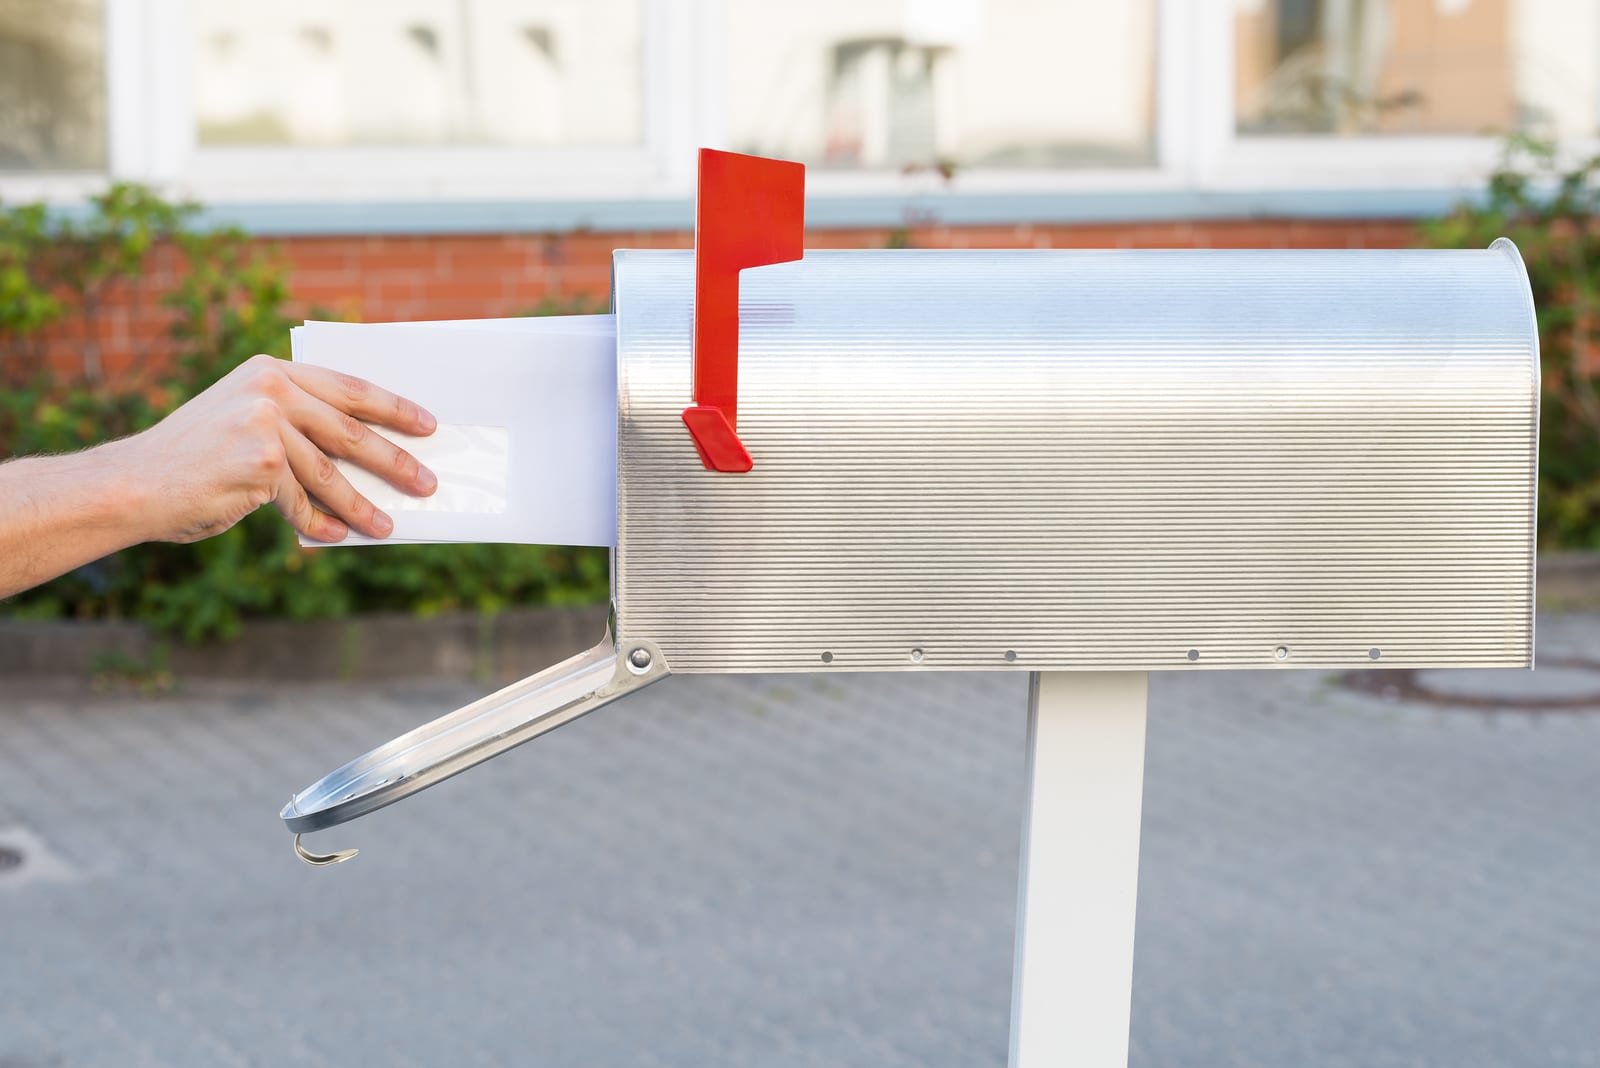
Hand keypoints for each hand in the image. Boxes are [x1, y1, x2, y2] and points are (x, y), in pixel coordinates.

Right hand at [116, 353, 437, 543]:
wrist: (134, 484)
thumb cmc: (195, 460)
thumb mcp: (245, 423)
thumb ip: (296, 425)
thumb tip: (365, 458)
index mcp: (271, 371)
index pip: (348, 387)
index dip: (393, 406)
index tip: (428, 424)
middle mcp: (269, 390)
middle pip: (351, 430)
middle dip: (394, 461)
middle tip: (427, 483)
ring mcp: (265, 424)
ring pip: (330, 473)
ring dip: (362, 504)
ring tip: (388, 526)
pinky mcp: (260, 462)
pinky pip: (301, 501)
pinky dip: (319, 522)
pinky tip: (336, 537)